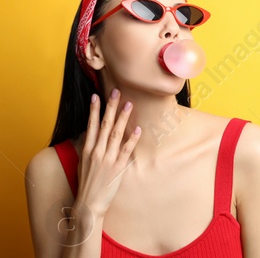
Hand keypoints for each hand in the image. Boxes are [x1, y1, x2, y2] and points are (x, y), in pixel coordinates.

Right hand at [75, 90, 140, 216]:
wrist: (88, 203)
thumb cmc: (87, 184)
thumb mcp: (84, 164)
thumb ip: (90, 149)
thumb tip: (94, 137)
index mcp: (87, 150)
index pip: (91, 125)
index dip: (94, 110)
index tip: (97, 96)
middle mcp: (96, 152)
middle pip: (104, 125)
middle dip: (110, 107)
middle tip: (116, 92)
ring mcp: (107, 159)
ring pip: (116, 134)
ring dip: (123, 118)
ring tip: (129, 104)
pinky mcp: (117, 168)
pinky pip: (126, 150)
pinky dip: (132, 139)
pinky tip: (138, 129)